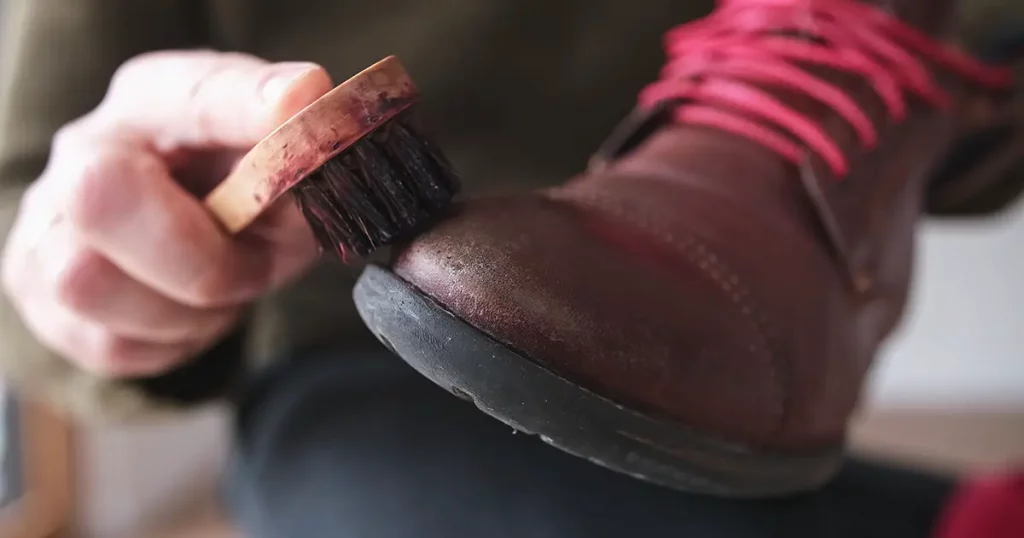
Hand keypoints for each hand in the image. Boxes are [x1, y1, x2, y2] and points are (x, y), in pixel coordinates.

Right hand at [1, 51, 332, 377]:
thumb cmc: (237, 197)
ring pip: (88, 283)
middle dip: (199, 257)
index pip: (194, 93)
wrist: (180, 240)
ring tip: (219, 290)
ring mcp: (47, 221)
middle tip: (250, 269)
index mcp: (157, 102)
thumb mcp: (287, 178)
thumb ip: (304, 167)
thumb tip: (321, 147)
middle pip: (100, 195)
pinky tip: (188, 312)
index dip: (244, 104)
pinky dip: (168, 342)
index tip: (299, 101)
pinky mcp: (36, 292)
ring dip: (184, 310)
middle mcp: (85, 151)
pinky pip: (106, 343)